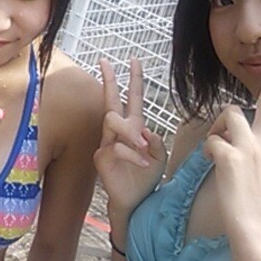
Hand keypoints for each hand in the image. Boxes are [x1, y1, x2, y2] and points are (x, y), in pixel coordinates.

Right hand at [94, 58, 166, 215]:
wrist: (137, 200)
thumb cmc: (146, 177)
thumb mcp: (159, 156)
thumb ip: (155, 140)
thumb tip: (142, 130)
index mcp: (133, 127)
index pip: (132, 98)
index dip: (134, 79)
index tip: (133, 60)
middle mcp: (117, 132)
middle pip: (110, 100)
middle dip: (108, 80)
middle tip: (105, 62)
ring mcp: (106, 143)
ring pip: (112, 121)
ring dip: (130, 131)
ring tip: (142, 145)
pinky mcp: (101, 157)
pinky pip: (117, 147)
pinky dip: (133, 154)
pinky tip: (143, 163)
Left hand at [204, 46, 260, 238]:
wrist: (254, 227)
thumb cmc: (255, 202)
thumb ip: (254, 149)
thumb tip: (231, 137)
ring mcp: (249, 144)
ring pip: (229, 113)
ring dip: (220, 126)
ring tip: (221, 148)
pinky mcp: (230, 152)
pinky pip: (211, 139)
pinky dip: (208, 150)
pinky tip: (213, 166)